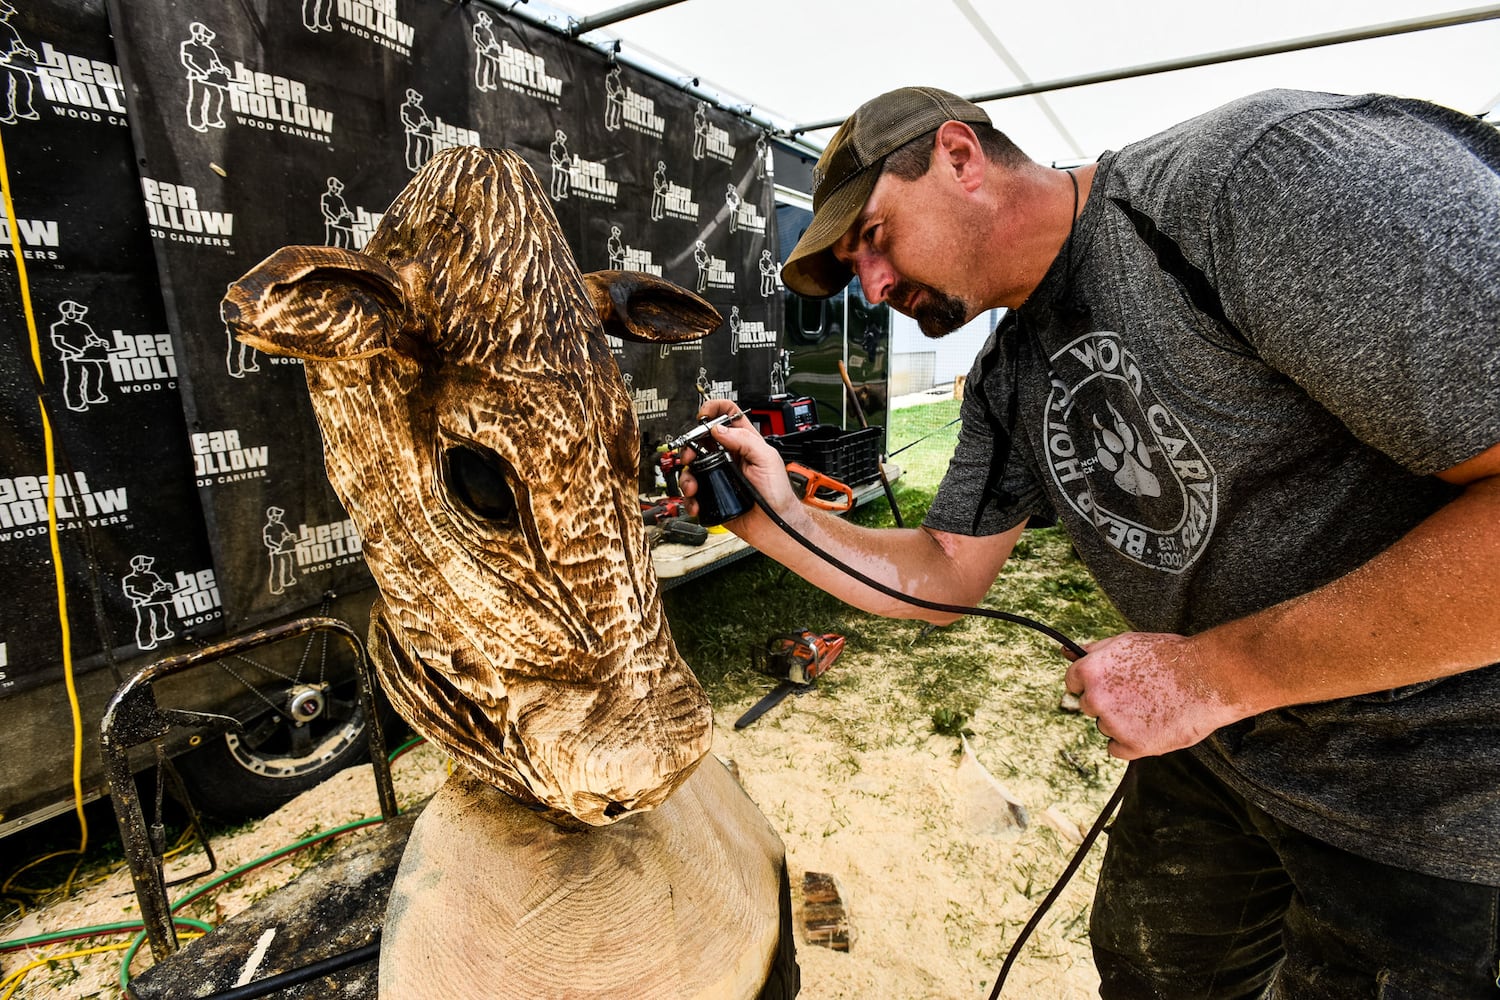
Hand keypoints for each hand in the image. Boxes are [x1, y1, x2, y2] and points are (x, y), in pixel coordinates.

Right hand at [678, 400, 796, 527]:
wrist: (774, 525)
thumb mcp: (768, 459)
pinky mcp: (712, 494)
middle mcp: (729, 456)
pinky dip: (690, 497)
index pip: (728, 415)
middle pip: (701, 440)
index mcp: (744, 442)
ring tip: (694, 485)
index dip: (714, 410)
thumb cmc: (777, 494)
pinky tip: (697, 501)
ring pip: (693, 467)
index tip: (703, 417)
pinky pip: (693, 492)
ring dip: (687, 475)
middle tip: (690, 456)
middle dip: (691, 446)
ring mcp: (719, 475)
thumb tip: (719, 429)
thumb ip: (746, 440)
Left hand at [1064, 632, 1245, 759]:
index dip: (1092, 683)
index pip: (1073, 683)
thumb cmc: (1171, 656)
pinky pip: (1116, 749)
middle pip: (1088, 706)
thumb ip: (1095, 651)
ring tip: (1153, 707)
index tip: (1109, 685)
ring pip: (1105, 727)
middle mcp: (1096, 698)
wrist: (1209, 677)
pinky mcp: (1132, 745)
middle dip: (1107, 702)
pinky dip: (1130, 743)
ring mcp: (1113, 723)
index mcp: (1091, 670)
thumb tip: (1066, 651)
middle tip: (1138, 695)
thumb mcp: (1127, 642)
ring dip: (1122, 722)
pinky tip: (1151, 727)